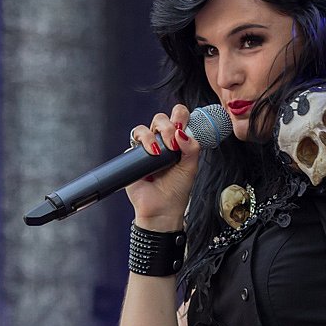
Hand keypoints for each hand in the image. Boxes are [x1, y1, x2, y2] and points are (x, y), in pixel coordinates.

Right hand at [124, 105, 201, 231]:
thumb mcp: (191, 167)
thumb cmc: (176, 190)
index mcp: (177, 142)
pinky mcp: (134, 155)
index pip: (178, 118)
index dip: (180, 116)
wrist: (161, 208)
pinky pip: (134, 140)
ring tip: (161, 151)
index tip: (183, 127)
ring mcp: (147, 148)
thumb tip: (181, 133)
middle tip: (173, 143)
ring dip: (154, 134)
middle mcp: (161, 142)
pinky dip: (143, 142)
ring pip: (146, 127)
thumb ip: (192, 147)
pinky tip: (152, 154)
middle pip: (161, 118)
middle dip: (168, 126)